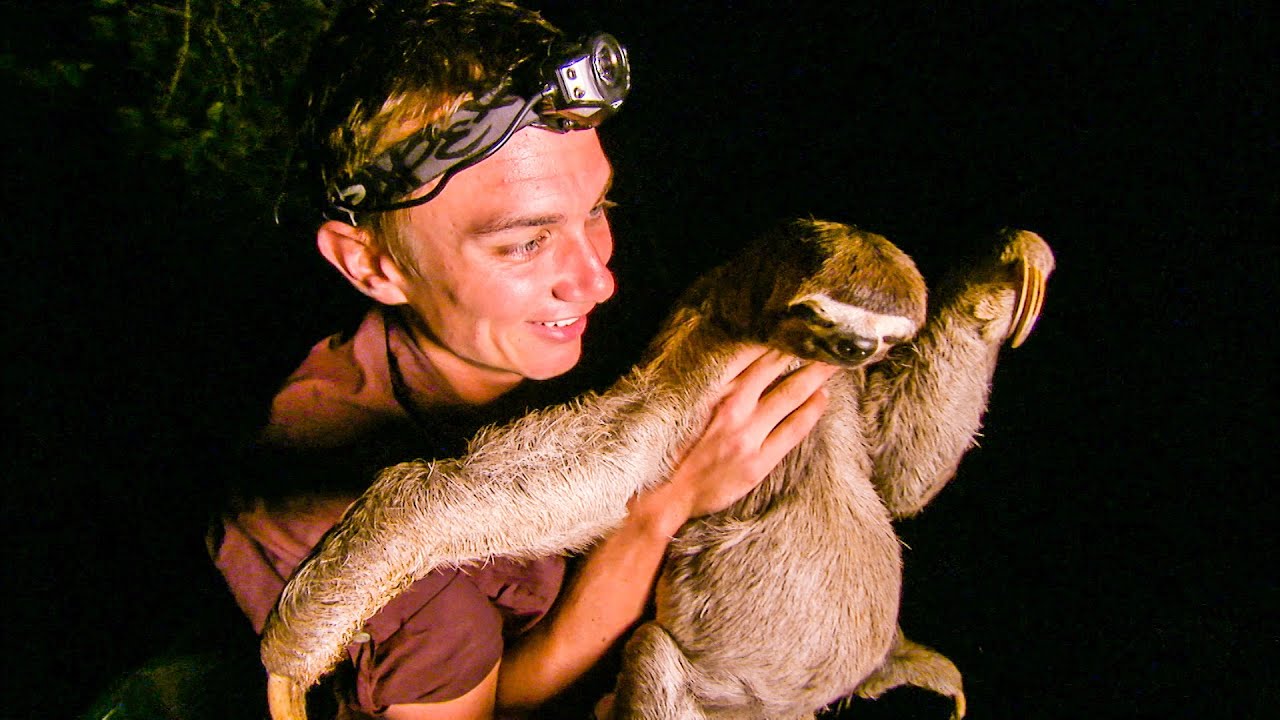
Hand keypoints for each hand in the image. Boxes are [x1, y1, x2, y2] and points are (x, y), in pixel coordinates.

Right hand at [632, 345, 837, 529]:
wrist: (669, 494)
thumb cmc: (678, 450)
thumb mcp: (691, 408)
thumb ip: (717, 386)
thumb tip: (746, 363)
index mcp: (714, 392)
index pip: (752, 354)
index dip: (778, 338)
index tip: (797, 325)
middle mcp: (733, 407)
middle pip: (776, 367)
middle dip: (805, 349)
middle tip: (828, 335)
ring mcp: (748, 434)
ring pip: (791, 394)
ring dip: (817, 375)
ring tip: (835, 360)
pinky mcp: (759, 461)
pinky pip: (793, 429)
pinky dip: (812, 410)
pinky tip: (824, 397)